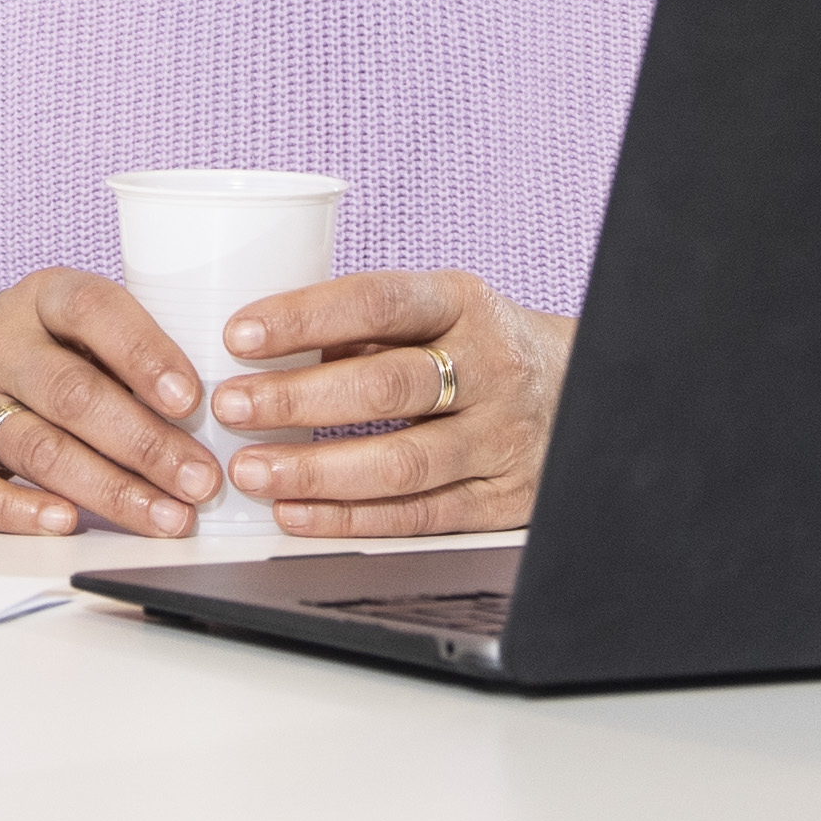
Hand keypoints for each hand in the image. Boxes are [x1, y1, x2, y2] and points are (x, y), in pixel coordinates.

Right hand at [0, 267, 228, 540]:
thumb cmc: (19, 358)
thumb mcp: (62, 331)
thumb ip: (123, 356)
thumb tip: (224, 410)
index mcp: (39, 300)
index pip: (93, 311)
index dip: (145, 352)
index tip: (194, 399)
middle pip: (74, 393)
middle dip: (146, 442)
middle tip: (202, 480)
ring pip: (37, 446)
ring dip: (110, 488)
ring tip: (168, 517)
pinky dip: (19, 510)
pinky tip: (66, 524)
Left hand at [206, 270, 571, 537]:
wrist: (590, 392)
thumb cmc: (484, 348)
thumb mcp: (442, 312)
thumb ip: (369, 326)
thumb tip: (266, 343)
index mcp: (464, 303)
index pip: (380, 301)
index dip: (306, 317)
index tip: (240, 334)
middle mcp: (491, 367)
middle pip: (388, 386)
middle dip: (298, 399)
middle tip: (230, 407)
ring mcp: (502, 438)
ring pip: (403, 461)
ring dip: (317, 470)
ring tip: (252, 470)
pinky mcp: (505, 499)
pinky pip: (421, 515)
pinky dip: (352, 519)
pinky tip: (297, 513)